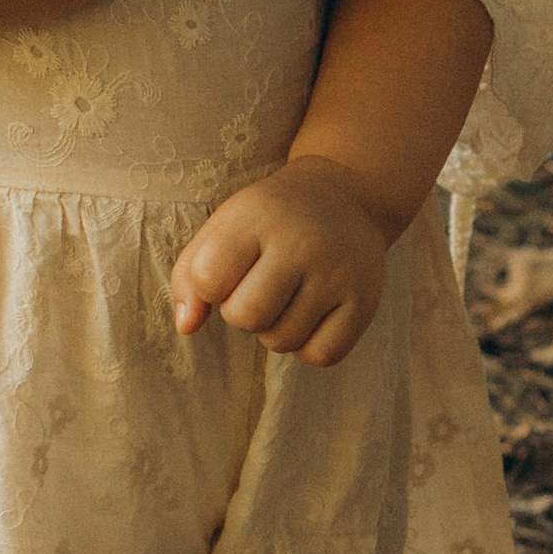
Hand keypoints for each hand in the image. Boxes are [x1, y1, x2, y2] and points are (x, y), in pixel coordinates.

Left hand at [170, 159, 391, 366]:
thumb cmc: (270, 222)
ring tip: (288, 297)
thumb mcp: (225, 228)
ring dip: (275, 330)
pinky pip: (321, 355)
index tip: (228, 269)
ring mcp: (339, 272)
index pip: (208, 279)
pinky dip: (308, 347)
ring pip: (282, 342)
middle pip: (246, 317)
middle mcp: (304, 241)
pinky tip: (312, 315)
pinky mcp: (366, 301)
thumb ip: (190, 276)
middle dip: (242, 313)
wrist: (345, 197)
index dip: (209, 287)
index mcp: (258, 216)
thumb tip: (187, 327)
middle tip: (259, 289)